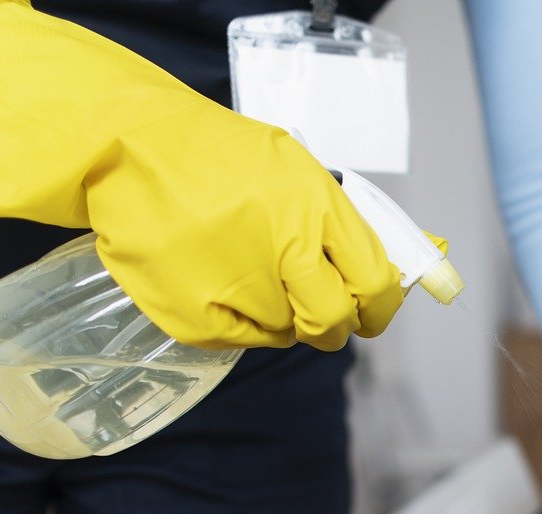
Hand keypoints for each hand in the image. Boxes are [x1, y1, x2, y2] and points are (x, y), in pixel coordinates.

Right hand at [0, 1, 401, 350]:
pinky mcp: (195, 314)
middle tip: (320, 314)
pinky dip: (239, 321)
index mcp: (316, 205)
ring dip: (280, 315)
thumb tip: (415, 262)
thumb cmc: (220, 158)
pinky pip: (243, 340)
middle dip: (335, 325)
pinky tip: (217, 282)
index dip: (381, 307)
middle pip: (335, 321)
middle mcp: (282, 246)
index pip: (376, 283)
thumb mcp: (297, 170)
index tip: (374, 312)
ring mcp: (236, 283)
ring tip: (246, 272)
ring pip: (287, 333)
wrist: (126, 145)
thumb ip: (349, 223)